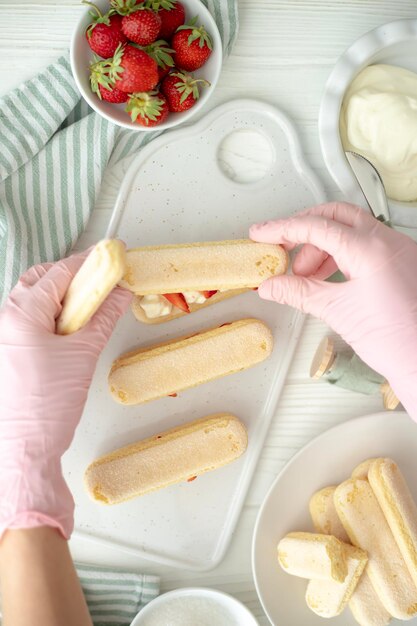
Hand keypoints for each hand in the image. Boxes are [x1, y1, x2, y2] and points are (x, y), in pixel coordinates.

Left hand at [0, 252, 131, 538]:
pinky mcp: (6, 352)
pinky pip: (27, 320)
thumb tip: (120, 293)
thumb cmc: (48, 405)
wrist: (25, 449)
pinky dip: (49, 314)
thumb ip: (104, 316)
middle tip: (98, 280)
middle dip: (68, 275)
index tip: (110, 255)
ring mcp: (1, 337)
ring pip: (30, 300)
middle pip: (38, 280)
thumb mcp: (84, 354)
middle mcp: (3, 320)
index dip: (87, 261)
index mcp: (20, 315)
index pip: (58, 273)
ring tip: (86, 306)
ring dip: (58, 296)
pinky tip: (69, 328)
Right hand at [250, 202, 416, 418]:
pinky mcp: (401, 263)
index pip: (316, 226)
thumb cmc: (397, 341)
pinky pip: (365, 246)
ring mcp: (398, 250)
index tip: (262, 233)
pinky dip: (340, 255)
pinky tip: (326, 277)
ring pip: (350, 230)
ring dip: (321, 246)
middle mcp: (388, 242)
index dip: (282, 229)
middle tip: (281, 247)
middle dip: (304, 229)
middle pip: (335, 216)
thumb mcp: (337, 312)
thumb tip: (271, 286)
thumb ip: (299, 293)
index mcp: (371, 249)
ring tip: (304, 275)